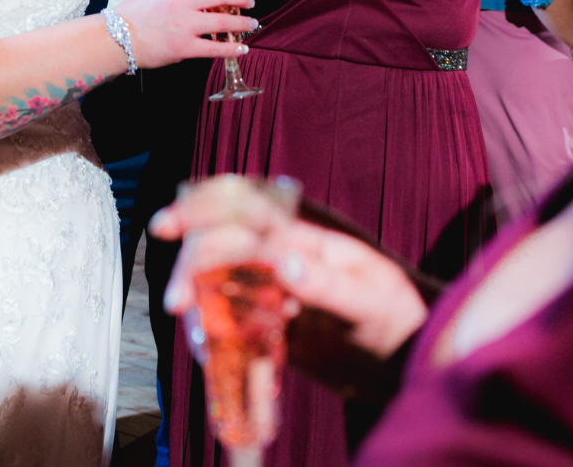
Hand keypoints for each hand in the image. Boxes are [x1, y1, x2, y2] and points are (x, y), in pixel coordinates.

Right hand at [114, 0, 256, 69]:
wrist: (116, 38)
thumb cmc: (135, 16)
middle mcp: (182, 1)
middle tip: (250, 2)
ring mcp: (184, 24)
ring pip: (224, 21)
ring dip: (242, 23)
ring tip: (251, 24)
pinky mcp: (184, 47)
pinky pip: (215, 48)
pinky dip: (232, 48)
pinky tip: (242, 49)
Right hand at [151, 180, 428, 391]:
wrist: (405, 362)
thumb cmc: (396, 320)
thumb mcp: (370, 301)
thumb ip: (327, 284)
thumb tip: (283, 262)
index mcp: (304, 238)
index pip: (244, 212)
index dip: (202, 211)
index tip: (167, 226)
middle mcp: (282, 260)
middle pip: (222, 247)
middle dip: (193, 266)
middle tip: (177, 301)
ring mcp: (274, 294)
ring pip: (220, 285)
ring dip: (200, 302)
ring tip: (196, 334)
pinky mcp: (270, 329)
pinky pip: (231, 325)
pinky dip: (214, 336)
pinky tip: (212, 353)